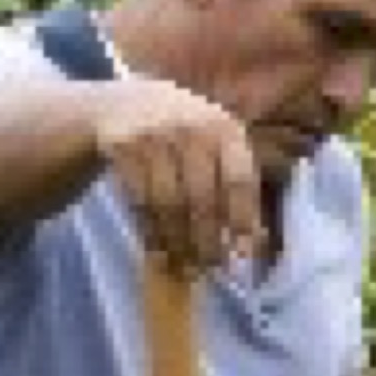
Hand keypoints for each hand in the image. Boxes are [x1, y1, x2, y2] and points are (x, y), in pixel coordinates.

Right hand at [93, 80, 270, 273]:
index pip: (240, 181)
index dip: (243, 220)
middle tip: (211, 270)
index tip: (243, 255)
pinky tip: (159, 251)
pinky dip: (151, 231)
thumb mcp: (214, 145)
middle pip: (203, 198)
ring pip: (170, 204)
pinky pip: (141, 200)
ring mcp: (155, 134)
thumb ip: (235, 185)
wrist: (119, 105)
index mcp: (225, 128)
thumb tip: (256, 242)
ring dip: (178, 242)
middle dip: (208, 241)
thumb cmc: (181, 135)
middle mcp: (192, 126)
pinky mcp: (123, 146)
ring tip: (185, 268)